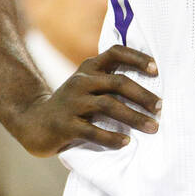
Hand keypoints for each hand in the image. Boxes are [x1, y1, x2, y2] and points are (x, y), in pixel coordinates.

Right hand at [10, 46, 160, 155]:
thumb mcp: (87, 86)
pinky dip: (111, 138)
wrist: (33, 123)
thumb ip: (109, 82)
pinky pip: (92, 131)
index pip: (115, 53)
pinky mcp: (65, 125)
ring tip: (153, 128)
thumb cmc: (71, 105)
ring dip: (134, 117)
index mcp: (89, 69)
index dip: (137, 58)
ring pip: (109, 106)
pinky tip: (126, 142)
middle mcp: (81, 81)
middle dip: (143, 95)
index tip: (156, 70)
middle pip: (118, 83)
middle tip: (161, 108)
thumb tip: (150, 92)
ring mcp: (72, 103)